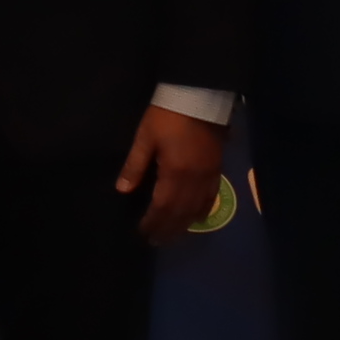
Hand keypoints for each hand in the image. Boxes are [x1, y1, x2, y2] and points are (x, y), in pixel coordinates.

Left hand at [116, 103, 228, 242]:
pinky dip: (202, 211)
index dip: (152, 222)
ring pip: (197, 209)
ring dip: (184, 225)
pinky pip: (211, 197)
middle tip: (156, 242)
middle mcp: (194, 180)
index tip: (142, 233)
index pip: (162, 207)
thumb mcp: (145, 138)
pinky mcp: (217, 169)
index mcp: (174, 174)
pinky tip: (196, 217)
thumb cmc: (166, 116)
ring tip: (172, 236)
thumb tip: (123, 190)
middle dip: (168, 229)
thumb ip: (134, 166)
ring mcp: (208, 176)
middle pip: (181, 213)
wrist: (200, 97)